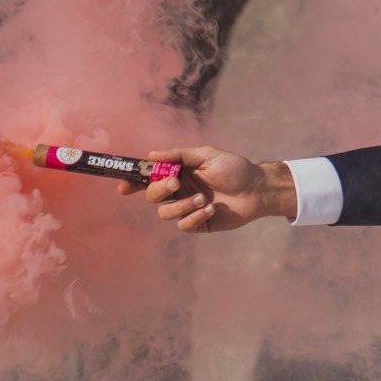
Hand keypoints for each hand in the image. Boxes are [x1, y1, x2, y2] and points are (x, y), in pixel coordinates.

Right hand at [116, 147, 294, 233]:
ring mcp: (187, 208)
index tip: (123, 187)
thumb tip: (151, 155)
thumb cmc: (234, 168)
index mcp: (178, 173)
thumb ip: (179, 156)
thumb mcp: (206, 156)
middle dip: (159, 190)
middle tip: (176, 183)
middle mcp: (179, 191)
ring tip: (203, 199)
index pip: (149, 178)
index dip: (132, 182)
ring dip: (182, 206)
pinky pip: (183, 225)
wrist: (257, 189)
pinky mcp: (198, 223)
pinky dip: (194, 217)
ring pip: (165, 213)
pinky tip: (210, 209)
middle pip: (152, 196)